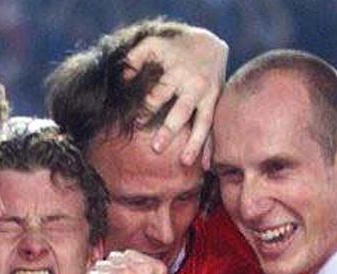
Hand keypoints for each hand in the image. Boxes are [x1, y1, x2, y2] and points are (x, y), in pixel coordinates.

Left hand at [124, 27, 227, 167]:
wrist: (210, 44)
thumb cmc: (173, 48)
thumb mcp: (153, 45)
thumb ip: (135, 59)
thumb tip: (121, 78)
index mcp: (176, 73)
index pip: (159, 93)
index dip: (147, 108)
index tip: (136, 123)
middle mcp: (194, 86)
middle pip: (181, 111)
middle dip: (169, 130)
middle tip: (156, 149)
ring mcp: (207, 98)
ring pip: (202, 123)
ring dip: (194, 143)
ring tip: (184, 162)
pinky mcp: (215, 106)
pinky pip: (213, 129)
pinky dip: (211, 147)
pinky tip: (206, 166)